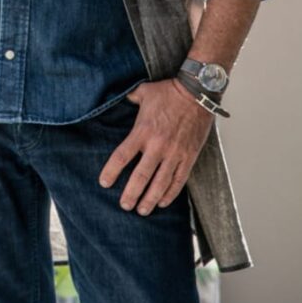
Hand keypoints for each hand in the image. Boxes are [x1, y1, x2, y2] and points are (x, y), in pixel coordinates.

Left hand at [98, 79, 214, 214]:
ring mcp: (175, 153)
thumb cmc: (169, 92)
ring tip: (142, 210)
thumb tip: (117, 96)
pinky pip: (179, 180)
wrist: (197, 93)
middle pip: (141, 176)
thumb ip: (130, 98)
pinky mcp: (189, 157)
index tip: (104, 183)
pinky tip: (163, 202)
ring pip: (160, 183)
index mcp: (143, 131)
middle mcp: (158, 145)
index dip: (112, 171)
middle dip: (131, 194)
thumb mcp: (144, 92)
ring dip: (150, 199)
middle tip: (125, 206)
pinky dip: (171, 193)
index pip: (122, 156)